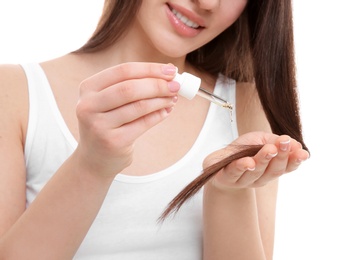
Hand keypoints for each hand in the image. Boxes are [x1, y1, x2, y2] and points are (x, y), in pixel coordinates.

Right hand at [75, 62, 178, 177]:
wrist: (94, 159)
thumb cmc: (107, 124)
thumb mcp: (109, 101)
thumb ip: (132, 85)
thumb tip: (167, 73)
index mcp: (88, 88)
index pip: (123, 71)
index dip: (150, 69)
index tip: (171, 70)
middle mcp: (89, 105)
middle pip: (130, 88)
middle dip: (158, 85)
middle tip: (176, 85)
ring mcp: (99, 125)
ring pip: (138, 106)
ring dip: (161, 100)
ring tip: (173, 98)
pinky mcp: (113, 142)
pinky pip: (143, 124)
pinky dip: (158, 115)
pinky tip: (166, 111)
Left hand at [203, 131, 309, 189]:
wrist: (219, 163)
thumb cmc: (244, 151)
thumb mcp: (261, 140)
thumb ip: (276, 142)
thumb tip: (296, 144)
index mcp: (271, 169)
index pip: (286, 167)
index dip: (295, 161)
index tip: (302, 152)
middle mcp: (260, 177)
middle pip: (273, 170)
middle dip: (281, 156)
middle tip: (285, 143)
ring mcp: (244, 180)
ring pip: (256, 172)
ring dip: (263, 160)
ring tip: (269, 149)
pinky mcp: (227, 178)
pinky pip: (235, 172)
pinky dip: (242, 167)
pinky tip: (248, 162)